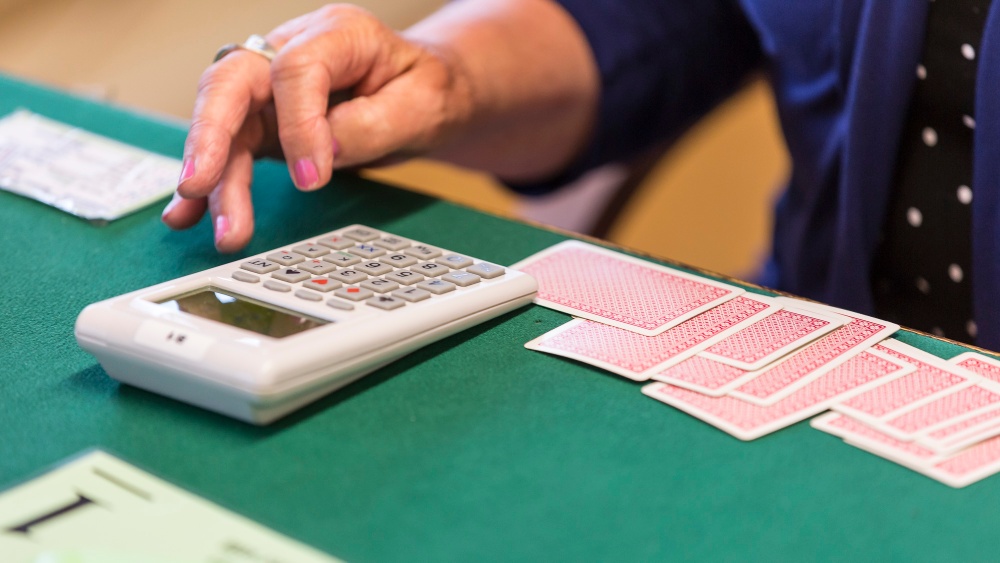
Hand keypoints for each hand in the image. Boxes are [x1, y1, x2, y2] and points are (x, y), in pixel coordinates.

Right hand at [161, 4, 472, 251]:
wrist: (424, 93)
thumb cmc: (424, 89)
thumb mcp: (420, 105)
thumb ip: (371, 125)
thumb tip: (320, 154)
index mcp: (336, 34)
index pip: (295, 70)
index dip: (298, 124)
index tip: (312, 178)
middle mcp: (290, 52)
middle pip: (232, 84)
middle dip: (210, 136)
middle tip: (200, 183)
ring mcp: (271, 88)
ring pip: (224, 126)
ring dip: (215, 179)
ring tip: (221, 229)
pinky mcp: (264, 122)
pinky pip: (229, 151)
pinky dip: (211, 184)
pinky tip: (188, 214)